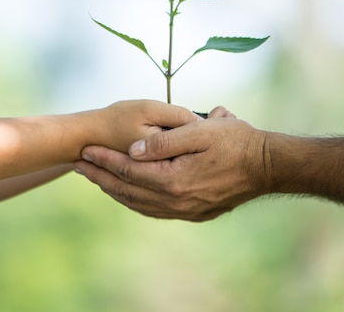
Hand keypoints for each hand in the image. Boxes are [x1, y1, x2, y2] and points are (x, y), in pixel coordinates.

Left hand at [74, 107, 267, 220]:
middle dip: (101, 176)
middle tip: (78, 165)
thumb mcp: (200, 132)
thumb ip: (164, 141)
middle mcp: (175, 201)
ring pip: (138, 203)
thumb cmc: (235, 142)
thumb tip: (133, 149)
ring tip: (96, 178)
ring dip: (115, 190)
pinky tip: (128, 193)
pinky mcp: (193, 212)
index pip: (129, 169)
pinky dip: (135, 201)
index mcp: (174, 180)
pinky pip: (154, 210)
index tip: (84, 150)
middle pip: (128, 190)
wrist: (266, 166)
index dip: (104, 159)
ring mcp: (184, 210)